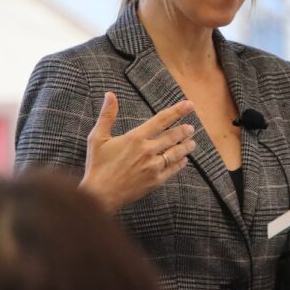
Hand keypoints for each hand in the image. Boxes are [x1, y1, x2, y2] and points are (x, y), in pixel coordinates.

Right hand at [79, 92, 195, 211]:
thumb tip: (110, 94)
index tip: (190, 105)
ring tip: (192, 143)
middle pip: (173, 136)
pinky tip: (184, 160)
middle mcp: (148, 150)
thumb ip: (107, 115)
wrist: (99, 195)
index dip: (178, 111)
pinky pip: (173, 170)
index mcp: (136, 138)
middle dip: (184, 131)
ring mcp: (153, 166)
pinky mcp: (155, 181)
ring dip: (186, 147)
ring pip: (176, 153)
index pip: (162, 120)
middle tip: (191, 128)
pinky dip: (180, 164)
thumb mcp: (97, 138)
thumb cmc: (97, 166)